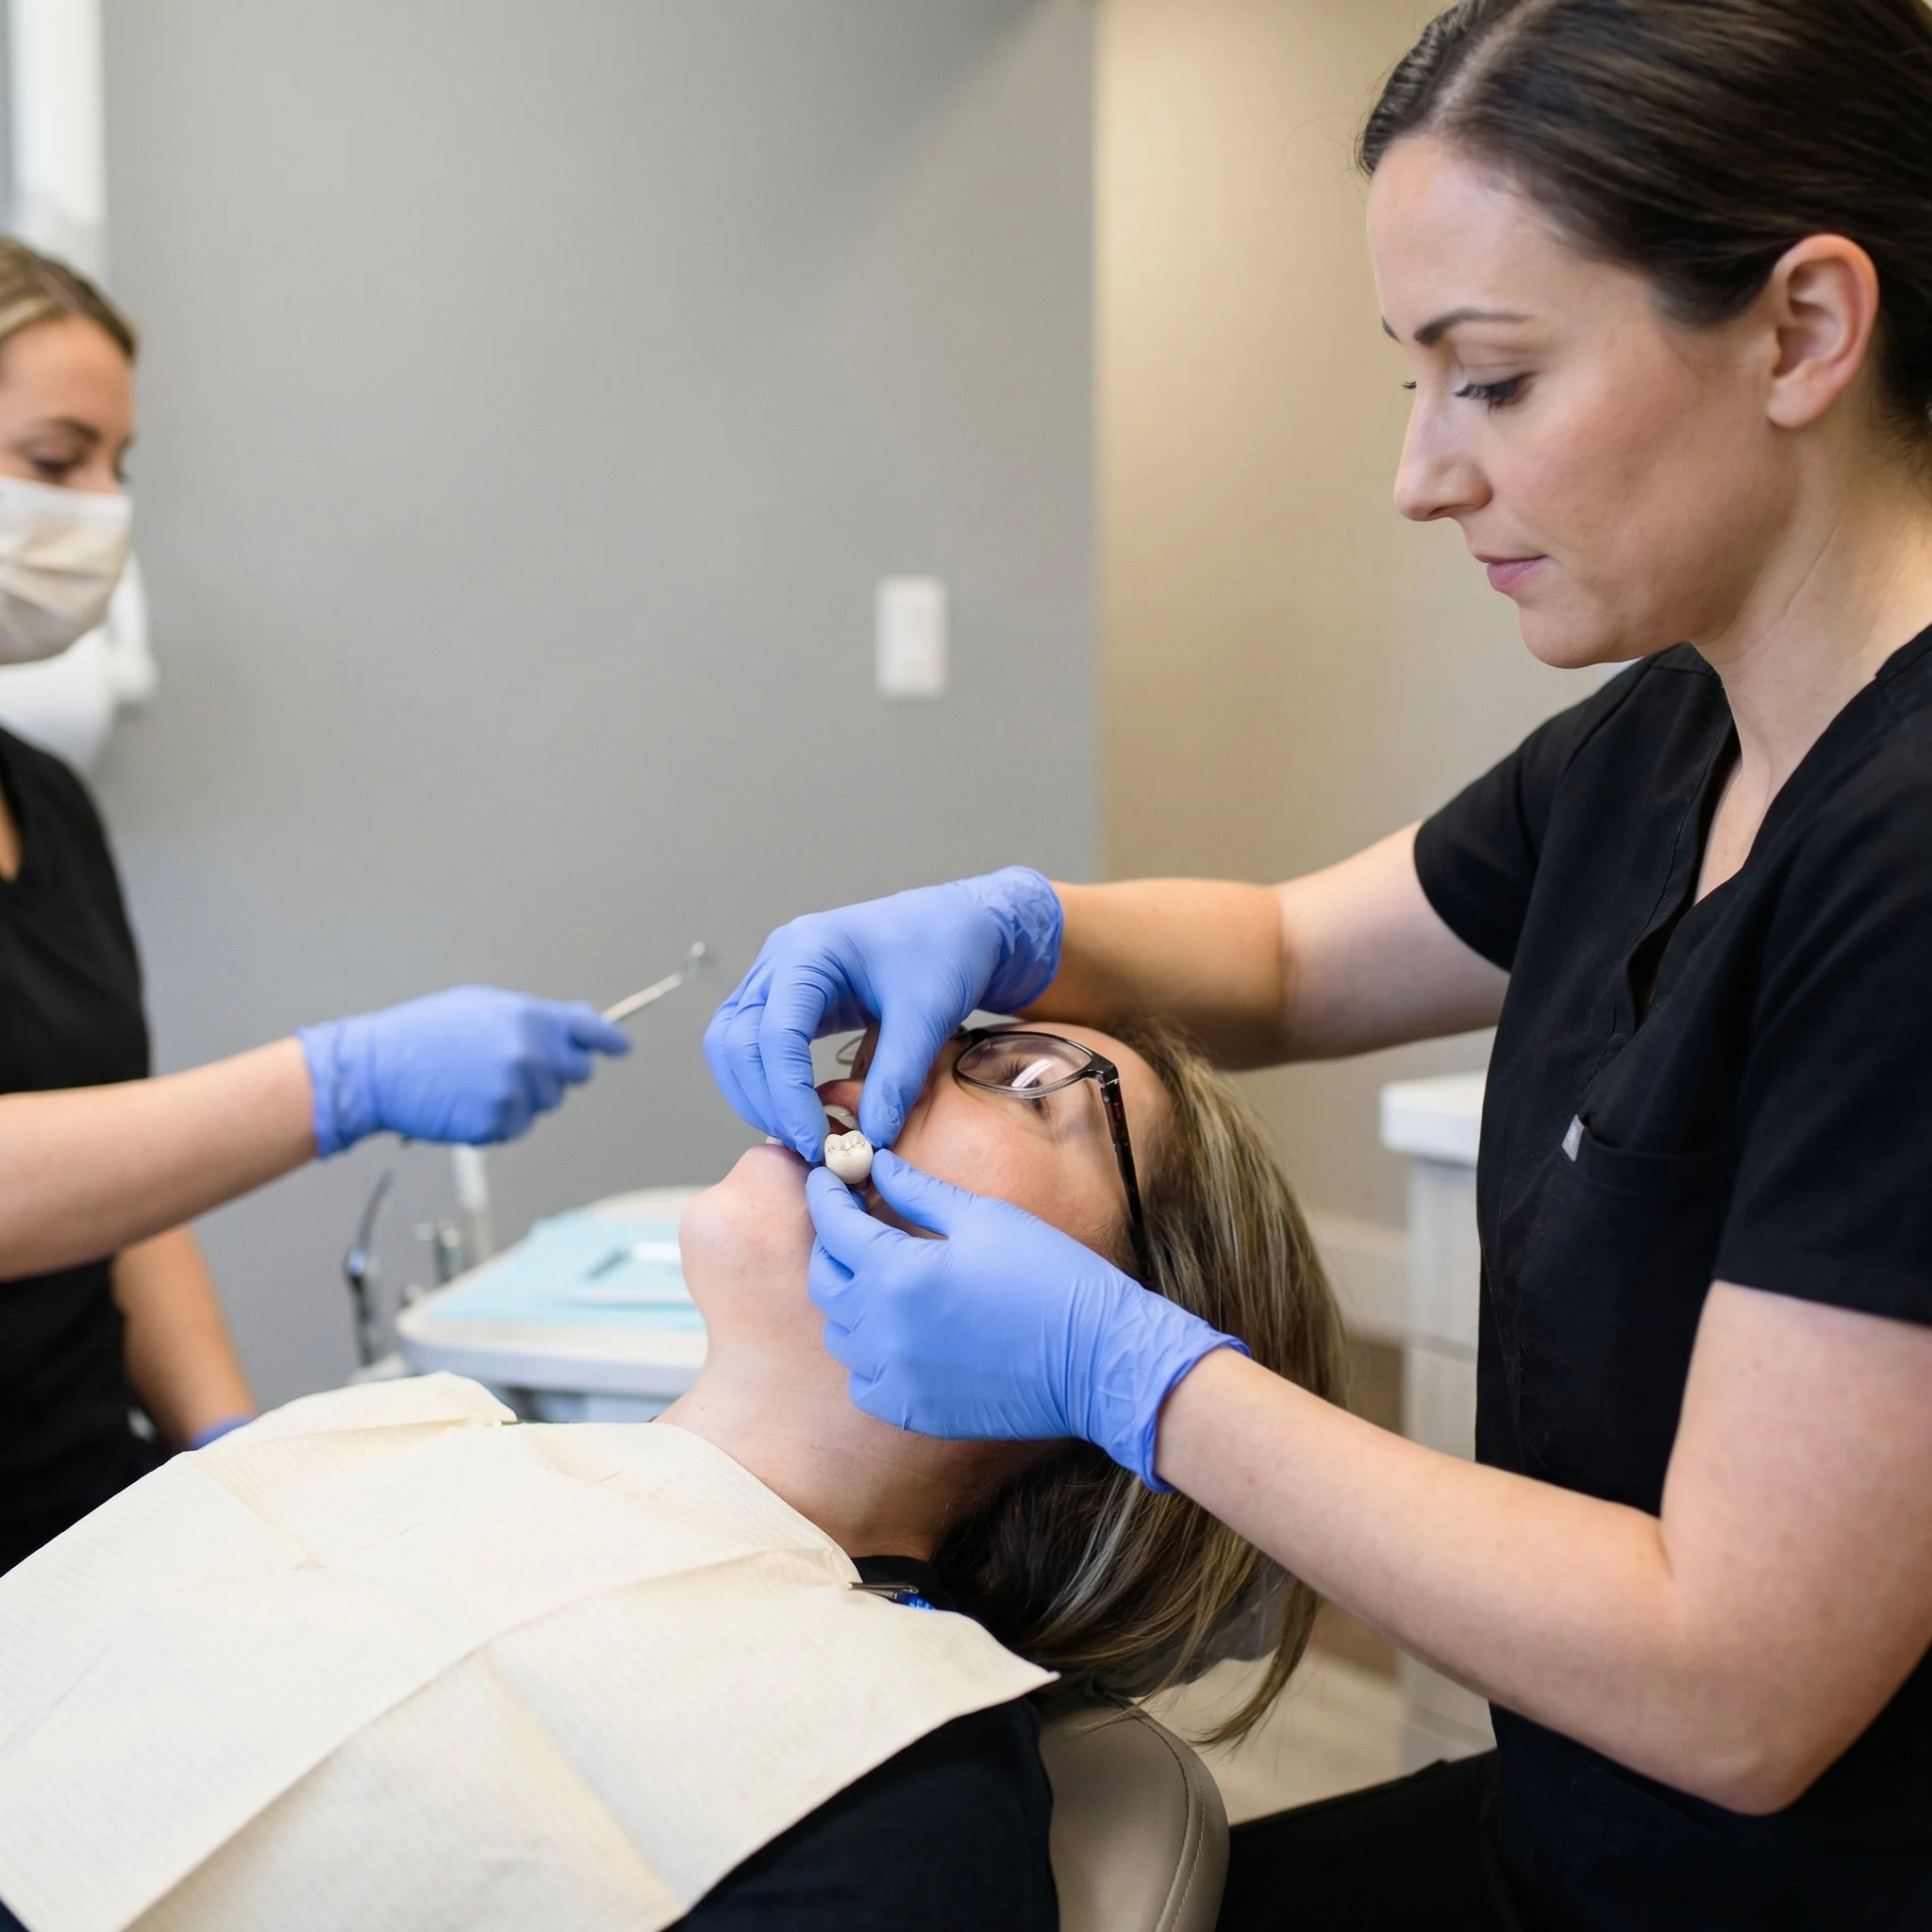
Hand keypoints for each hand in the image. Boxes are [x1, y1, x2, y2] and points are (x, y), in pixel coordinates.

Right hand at [296, 986, 629, 1154]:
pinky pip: (518, 1126)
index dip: (609, 1040)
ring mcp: (518, 1090)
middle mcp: (532, 1054)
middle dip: (558, 1071)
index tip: (621, 1048)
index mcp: (531, 1018)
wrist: (378, 1069)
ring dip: (524, 1096)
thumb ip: (534, 1017)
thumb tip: (577, 1024)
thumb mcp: (483, 1006)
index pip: (590, 1030)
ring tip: (478, 1081)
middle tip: (517, 1067)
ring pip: (546, 1103)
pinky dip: (500, 1120)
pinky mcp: (500, 1122)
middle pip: (577, 1073)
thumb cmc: (426, 1033)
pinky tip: (467, 1103)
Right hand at [704, 867, 1062, 1160]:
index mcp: (810, 950)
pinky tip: (799, 1114)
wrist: (956, 926)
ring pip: (731, 1047)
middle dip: (765, 1102)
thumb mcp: (928, 1015)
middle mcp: (779, 960)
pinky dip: (764, 1085)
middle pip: (736, 1042)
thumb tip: (869, 1140)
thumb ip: (897, 1078)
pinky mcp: (784, 1000)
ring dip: (756, 1098)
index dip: (787, 1095)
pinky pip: (750, 1047)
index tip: (816, 1142)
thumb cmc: (945, 951)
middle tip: (809, 1148)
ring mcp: (775, 979)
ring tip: (803, 1137)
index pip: (774, 1033)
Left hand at [806, 1149, 1242, 1486]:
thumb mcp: (984, 1218)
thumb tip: (878, 1165)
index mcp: (899, 1273)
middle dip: (831, 1245)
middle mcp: (884, 1330)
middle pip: (825, 1282)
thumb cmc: (1050, 1276)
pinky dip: (867, 1356)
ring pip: (840, 1335)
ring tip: (878, 1277)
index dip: (825, 1195)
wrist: (1098, 1358)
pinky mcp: (913, 1411)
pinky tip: (896, 1335)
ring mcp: (896, 1377)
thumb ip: (919, 1193)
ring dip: (849, 1300)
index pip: (834, 1227)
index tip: (827, 1177)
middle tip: (850, 1224)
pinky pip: (864, 1381)